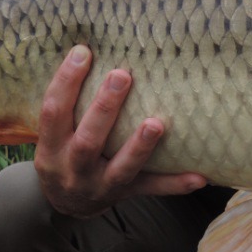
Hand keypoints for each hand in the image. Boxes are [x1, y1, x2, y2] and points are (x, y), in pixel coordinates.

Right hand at [33, 45, 206, 217]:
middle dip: (105, 108)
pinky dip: (175, 185)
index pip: (53, 112)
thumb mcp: (54, 133)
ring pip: (121, 168)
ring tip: (157, 124)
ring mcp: (101, 186)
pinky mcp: (126, 194)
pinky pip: (152, 190)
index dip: (66, 82)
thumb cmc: (64, 152)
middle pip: (88, 141)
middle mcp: (73, 169)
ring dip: (139, 147)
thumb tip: (86, 46)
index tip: (83, 51)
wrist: (66, 205)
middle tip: (123, 75)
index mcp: (51, 148)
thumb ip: (69, 101)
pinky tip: (200, 176)